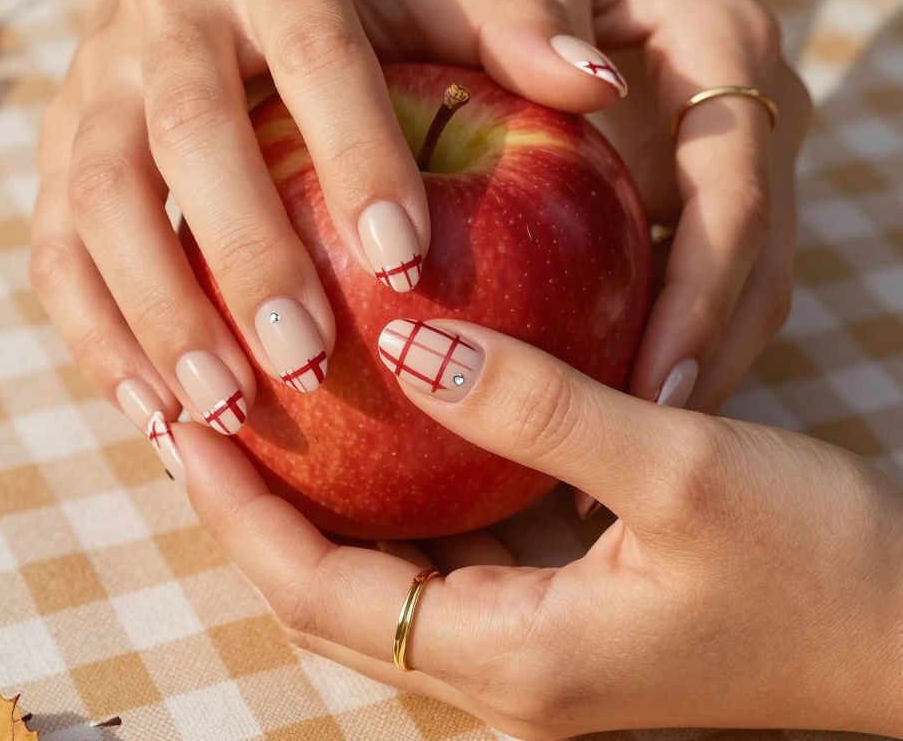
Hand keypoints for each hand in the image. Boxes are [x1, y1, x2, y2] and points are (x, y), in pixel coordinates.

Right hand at [30, 0, 622, 433]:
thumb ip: (506, 28)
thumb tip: (603, 87)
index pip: (313, 53)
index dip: (352, 153)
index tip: (404, 263)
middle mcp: (169, 18)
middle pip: (188, 132)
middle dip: (244, 252)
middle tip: (308, 362)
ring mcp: (96, 86)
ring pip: (101, 202)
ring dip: (156, 312)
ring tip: (221, 412)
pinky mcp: (55, 153)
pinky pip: (54, 250)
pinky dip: (96, 336)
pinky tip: (156, 412)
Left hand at [175, 320, 902, 738]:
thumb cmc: (824, 566)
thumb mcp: (679, 465)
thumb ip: (536, 404)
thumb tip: (406, 339)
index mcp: (513, 658)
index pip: (318, 589)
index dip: (240, 511)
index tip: (186, 426)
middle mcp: (503, 671)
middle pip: (332, 592)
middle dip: (260, 509)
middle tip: (210, 412)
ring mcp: (533, 646)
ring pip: (386, 575)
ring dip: (327, 501)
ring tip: (277, 412)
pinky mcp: (565, 611)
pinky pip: (451, 553)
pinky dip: (406, 494)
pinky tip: (396, 422)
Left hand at [468, 0, 812, 416]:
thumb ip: (542, 22)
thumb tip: (567, 104)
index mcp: (727, 54)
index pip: (732, 199)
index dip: (701, 298)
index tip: (654, 387)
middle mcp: (754, 107)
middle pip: (757, 256)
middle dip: (709, 355)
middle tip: (642, 455)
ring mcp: (742, 137)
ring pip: (748, 269)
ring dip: (702, 353)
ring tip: (633, 446)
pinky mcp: (709, 158)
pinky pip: (711, 254)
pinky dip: (681, 319)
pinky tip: (622, 376)